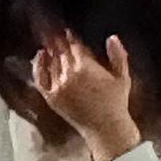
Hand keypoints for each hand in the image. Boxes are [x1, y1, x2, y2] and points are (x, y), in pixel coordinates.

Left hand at [36, 29, 141, 160]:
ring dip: (50, 51)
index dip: (70, 38)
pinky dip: (37, 66)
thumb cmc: (116, 102)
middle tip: (54, 34)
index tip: (68, 32)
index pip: (73, 46)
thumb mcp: (122, 77)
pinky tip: (39, 56)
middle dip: (58, 42)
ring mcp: (58, 86)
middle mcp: (69, 74)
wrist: (105, 128)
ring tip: (48, 42)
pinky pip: (40, 78)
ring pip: (51, 62)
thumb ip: (118, 55)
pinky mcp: (51, 97)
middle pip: (61, 52)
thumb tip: (112, 37)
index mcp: (86, 67)